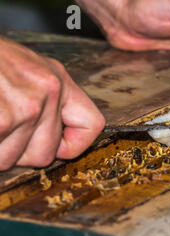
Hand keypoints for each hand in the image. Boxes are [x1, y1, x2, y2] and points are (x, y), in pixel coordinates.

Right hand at [0, 37, 104, 170]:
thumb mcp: (26, 71)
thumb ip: (45, 102)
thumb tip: (56, 147)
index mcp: (58, 80)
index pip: (92, 125)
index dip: (72, 146)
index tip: (55, 148)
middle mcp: (48, 91)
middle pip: (44, 155)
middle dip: (18, 152)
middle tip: (1, 128)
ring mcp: (25, 105)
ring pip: (12, 160)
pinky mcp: (1, 119)